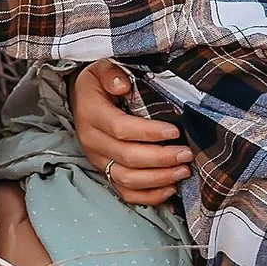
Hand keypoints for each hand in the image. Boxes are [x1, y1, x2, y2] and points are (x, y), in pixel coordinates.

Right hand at [72, 58, 188, 205]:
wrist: (79, 98)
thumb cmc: (97, 83)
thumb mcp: (100, 68)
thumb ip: (112, 73)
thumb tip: (123, 85)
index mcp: (92, 115)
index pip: (121, 129)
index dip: (149, 133)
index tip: (175, 131)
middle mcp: (92, 142)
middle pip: (128, 158)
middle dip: (161, 159)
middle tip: (187, 154)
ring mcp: (98, 160)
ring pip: (128, 179)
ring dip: (158, 179)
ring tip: (183, 171)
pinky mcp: (105, 172)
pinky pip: (125, 193)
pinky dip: (148, 196)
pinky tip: (170, 189)